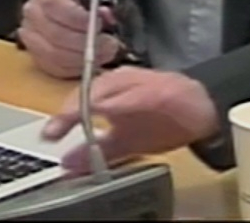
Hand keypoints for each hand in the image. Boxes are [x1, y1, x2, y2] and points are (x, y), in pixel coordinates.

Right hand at [18, 0, 120, 77]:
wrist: (66, 6)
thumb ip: (101, 4)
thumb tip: (106, 17)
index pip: (54, 4)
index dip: (78, 18)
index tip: (99, 24)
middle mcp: (32, 11)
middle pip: (54, 33)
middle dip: (86, 44)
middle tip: (110, 45)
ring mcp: (30, 34)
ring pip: (53, 54)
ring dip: (82, 59)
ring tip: (102, 55)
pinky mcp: (34, 53)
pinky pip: (52, 67)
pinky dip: (73, 69)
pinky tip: (88, 63)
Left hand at [42, 67, 219, 173]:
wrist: (201, 107)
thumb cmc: (162, 117)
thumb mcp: (126, 139)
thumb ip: (98, 151)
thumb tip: (69, 164)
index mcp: (109, 94)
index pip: (77, 102)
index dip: (61, 118)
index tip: (48, 135)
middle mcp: (118, 84)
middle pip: (87, 92)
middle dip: (70, 111)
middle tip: (54, 130)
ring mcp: (137, 84)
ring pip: (107, 87)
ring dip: (89, 103)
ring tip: (72, 116)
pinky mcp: (158, 90)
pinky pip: (137, 94)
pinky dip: (122, 101)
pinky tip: (108, 109)